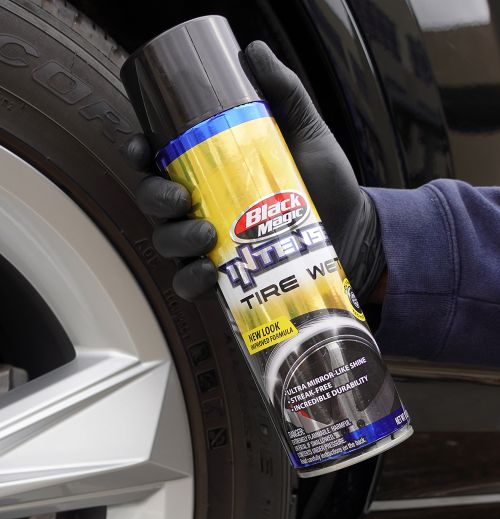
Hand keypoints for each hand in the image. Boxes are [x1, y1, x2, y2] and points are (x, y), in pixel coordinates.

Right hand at [124, 41, 384, 303]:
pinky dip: (189, 281)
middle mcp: (201, 205)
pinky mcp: (224, 278)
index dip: (138, 153)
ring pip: (167, 243)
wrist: (352, 227)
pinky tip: (207, 274)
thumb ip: (284, 94)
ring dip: (175, 240)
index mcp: (210, 169)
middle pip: (153, 201)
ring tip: (206, 235)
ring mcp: (210, 244)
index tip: (141, 149)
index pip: (158, 159)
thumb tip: (252, 51)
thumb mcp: (307, 131)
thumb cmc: (325, 180)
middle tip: (180, 198)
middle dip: (155, 198)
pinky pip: (188, 284)